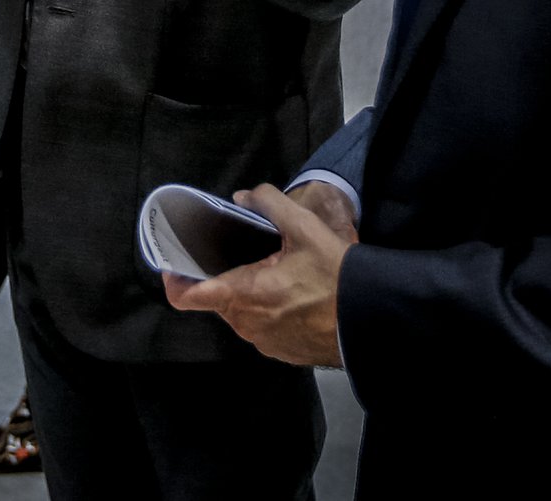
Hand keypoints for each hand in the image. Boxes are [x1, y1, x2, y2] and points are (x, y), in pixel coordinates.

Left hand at [162, 183, 350, 367]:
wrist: (375, 319)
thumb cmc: (336, 275)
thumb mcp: (304, 227)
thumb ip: (269, 203)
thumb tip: (243, 197)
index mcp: (241, 295)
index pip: (185, 295)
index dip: (175, 277)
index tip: (176, 261)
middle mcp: (246, 325)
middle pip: (218, 298)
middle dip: (227, 275)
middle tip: (249, 253)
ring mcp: (265, 343)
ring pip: (242, 313)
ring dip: (252, 293)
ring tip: (277, 272)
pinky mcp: (284, 352)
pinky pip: (264, 327)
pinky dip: (271, 311)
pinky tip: (294, 295)